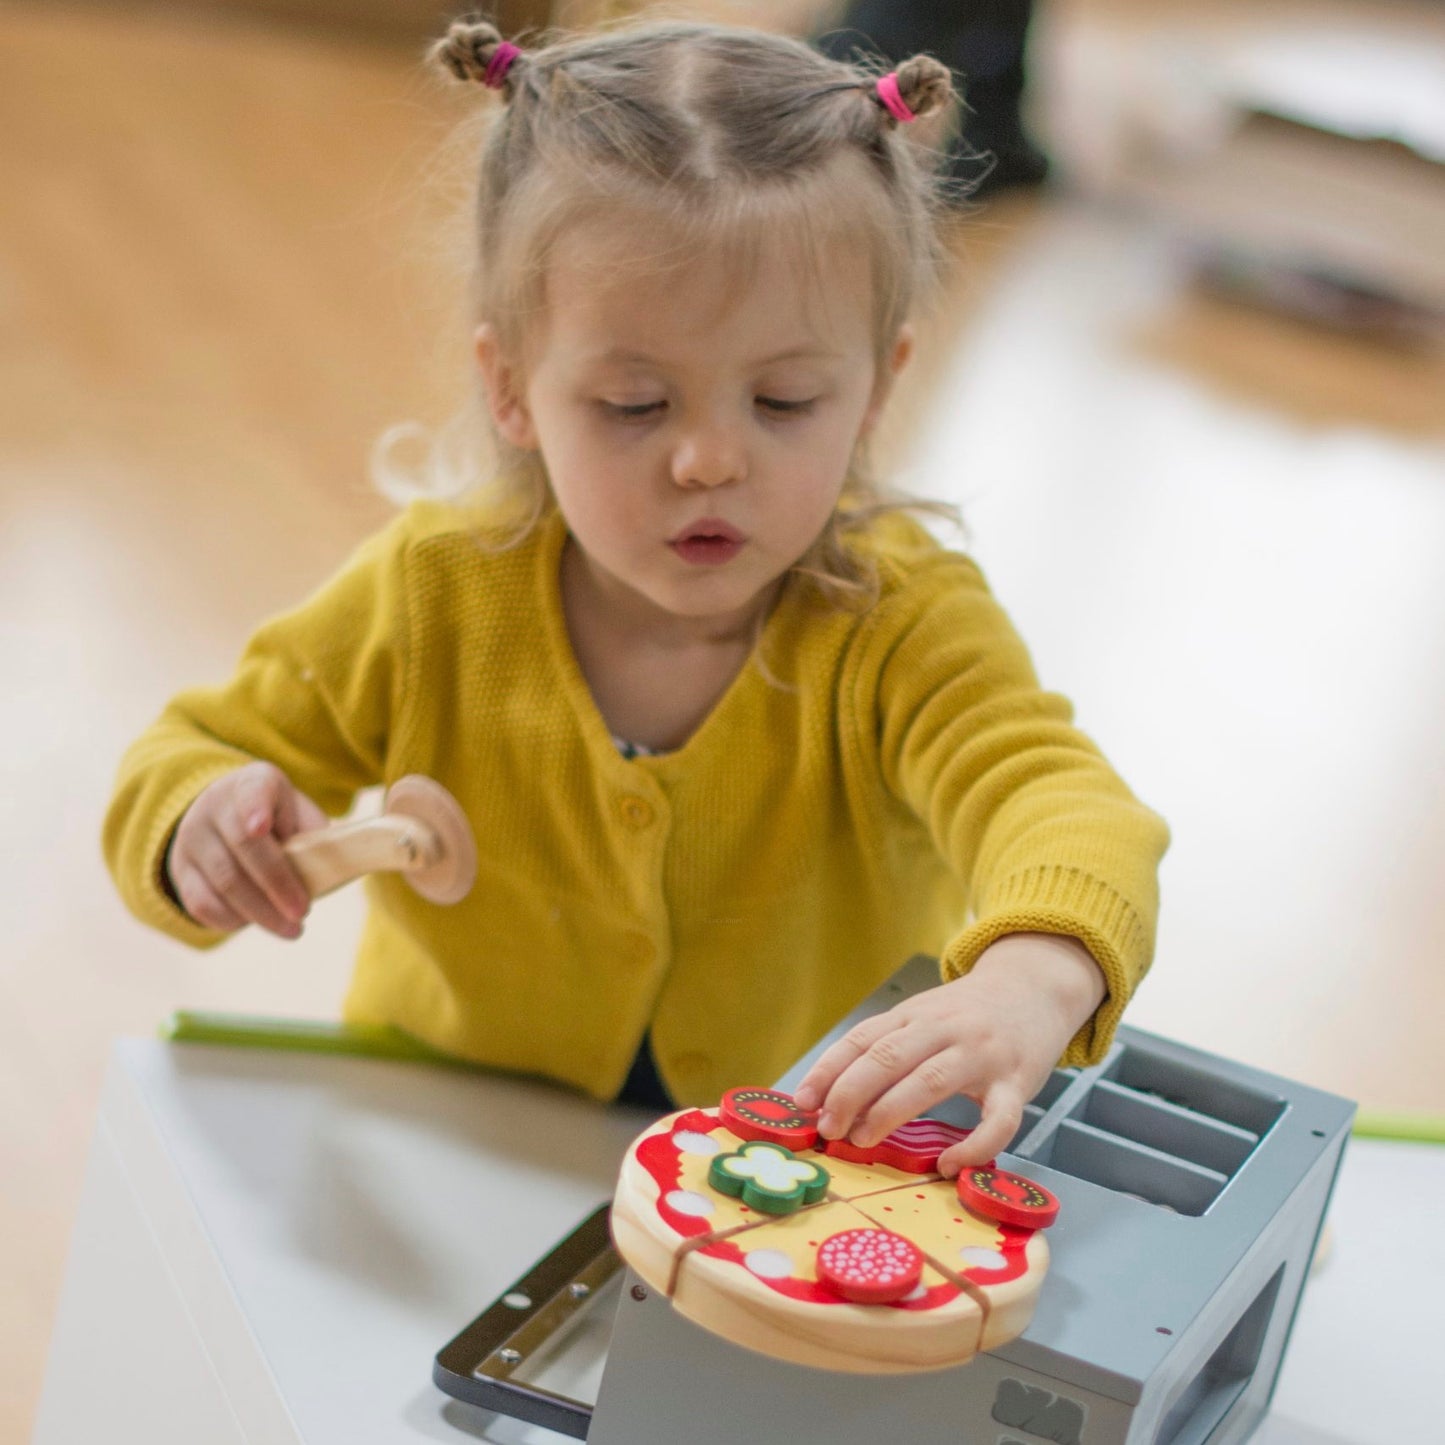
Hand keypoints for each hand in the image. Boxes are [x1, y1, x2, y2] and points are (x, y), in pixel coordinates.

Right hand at [166, 761, 328, 938]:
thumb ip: (313, 834)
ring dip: (260, 912)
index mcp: (253, 783)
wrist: (225, 816)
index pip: (252, 791)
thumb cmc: (277, 818)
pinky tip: (259, 923)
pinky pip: (202, 903)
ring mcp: (192, 837)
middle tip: (302, 912)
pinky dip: (233, 920)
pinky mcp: (180, 869)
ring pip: (223, 881)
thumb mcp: (298, 812)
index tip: (261, 827)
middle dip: (276, 884)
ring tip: (292, 928)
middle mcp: (215, 806)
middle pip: (242, 847)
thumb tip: (327, 871)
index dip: (256, 809)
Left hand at [792, 934, 1106, 1174]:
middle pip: (888, 1056)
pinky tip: (949, 1165)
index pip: (862, 1038)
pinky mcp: (1018, 1082)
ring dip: (890, 1112)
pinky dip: (973, 1146)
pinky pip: (998, 1120)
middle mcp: (943, 1029)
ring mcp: (982, 1054)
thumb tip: (832, 1096)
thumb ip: (886, 1048)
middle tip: (828, 1129)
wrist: (1034, 988)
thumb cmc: (968, 1014)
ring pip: (931, 1081)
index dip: (828, 1069)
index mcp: (914, 1014)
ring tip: (862, 1140)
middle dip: (850, 1093)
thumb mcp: (923, 1017)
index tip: (801, 1102)